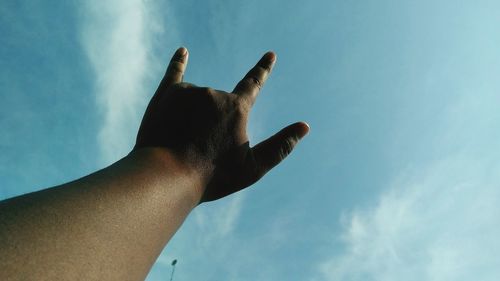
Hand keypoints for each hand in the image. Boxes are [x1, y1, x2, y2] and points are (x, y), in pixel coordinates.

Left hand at [135, 47, 308, 202]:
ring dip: (194, 116)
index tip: (270, 55)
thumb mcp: (253, 168)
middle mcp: (214, 94)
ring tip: (183, 142)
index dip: (263, 70)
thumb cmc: (212, 177)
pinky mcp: (167, 94)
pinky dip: (178, 63)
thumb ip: (281, 146)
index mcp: (236, 108)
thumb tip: (305, 126)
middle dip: (214, 123)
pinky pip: (174, 74)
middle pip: (219, 103)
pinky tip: (183, 52)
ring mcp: (189, 91)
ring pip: (197, 99)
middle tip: (202, 151)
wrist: (167, 177)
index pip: (253, 83)